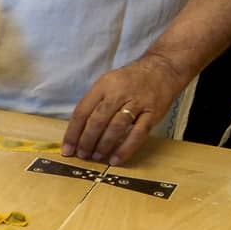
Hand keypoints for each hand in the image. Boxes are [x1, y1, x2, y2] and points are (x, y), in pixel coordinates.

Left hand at [63, 53, 190, 165]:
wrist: (163, 69)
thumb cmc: (130, 81)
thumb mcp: (108, 84)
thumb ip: (94, 104)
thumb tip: (77, 132)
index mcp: (103, 85)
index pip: (82, 111)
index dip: (73, 133)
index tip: (67, 149)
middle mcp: (119, 92)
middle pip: (97, 120)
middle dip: (87, 141)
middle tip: (82, 155)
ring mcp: (137, 102)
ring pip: (116, 127)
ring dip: (103, 145)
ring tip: (96, 157)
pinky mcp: (152, 112)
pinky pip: (137, 134)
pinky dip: (125, 149)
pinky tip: (116, 160)